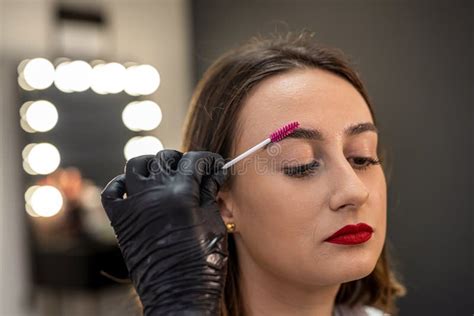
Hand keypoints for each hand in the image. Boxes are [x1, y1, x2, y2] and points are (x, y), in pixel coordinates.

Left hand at [101, 150, 228, 314]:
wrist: (179, 296)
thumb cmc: (203, 264)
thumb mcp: (214, 224)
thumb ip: (209, 193)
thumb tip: (212, 174)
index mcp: (181, 194)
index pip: (195, 160)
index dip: (209, 159)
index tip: (214, 165)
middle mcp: (154, 194)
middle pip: (165, 159)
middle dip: (182, 161)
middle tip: (193, 172)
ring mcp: (134, 205)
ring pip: (136, 166)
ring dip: (152, 165)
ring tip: (164, 175)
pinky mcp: (121, 221)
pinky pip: (112, 191)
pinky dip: (122, 184)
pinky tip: (136, 189)